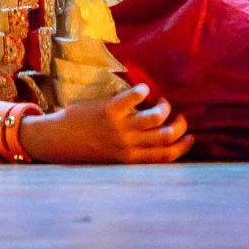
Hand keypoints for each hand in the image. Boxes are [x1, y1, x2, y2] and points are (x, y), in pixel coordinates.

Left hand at [27, 84, 193, 164]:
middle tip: (180, 117)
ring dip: (164, 107)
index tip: (190, 137)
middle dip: (180, 126)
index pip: (165, 156)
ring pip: (156, 118)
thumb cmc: (85, 149)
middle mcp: (128, 145)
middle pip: (166, 136)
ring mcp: (120, 128)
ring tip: (161, 102)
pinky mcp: (109, 110)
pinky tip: (144, 89)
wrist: (58, 141)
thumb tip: (151, 140)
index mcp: (130, 160)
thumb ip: (132, 152)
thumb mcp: (111, 158)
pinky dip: (143, 91)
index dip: (183, 147)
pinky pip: (133, 98)